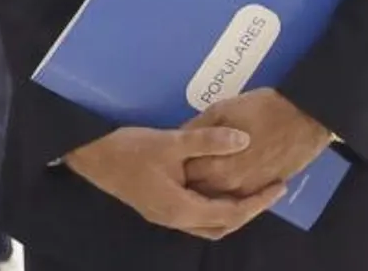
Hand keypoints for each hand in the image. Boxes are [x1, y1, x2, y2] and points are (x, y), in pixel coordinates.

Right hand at [63, 126, 286, 240]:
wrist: (89, 155)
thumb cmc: (127, 149)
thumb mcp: (169, 142)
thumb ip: (207, 142)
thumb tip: (245, 140)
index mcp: (180, 208)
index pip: (230, 213)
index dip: (258, 202)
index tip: (279, 187)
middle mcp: (175, 219)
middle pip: (221, 227)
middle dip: (248, 212)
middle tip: (268, 191)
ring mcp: (165, 216)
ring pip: (207, 224)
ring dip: (230, 211)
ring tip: (249, 190)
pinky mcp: (158, 207)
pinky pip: (195, 215)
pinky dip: (213, 206)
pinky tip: (217, 185)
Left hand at [182, 89, 331, 199]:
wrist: (304, 117)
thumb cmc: (260, 109)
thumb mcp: (220, 110)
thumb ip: (197, 130)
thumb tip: (180, 141)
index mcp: (215, 166)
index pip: (183, 176)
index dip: (174, 167)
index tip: (169, 157)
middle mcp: (229, 186)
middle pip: (198, 191)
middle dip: (187, 180)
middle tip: (180, 164)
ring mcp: (248, 190)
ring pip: (218, 197)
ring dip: (207, 186)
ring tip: (201, 167)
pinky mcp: (263, 189)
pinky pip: (238, 196)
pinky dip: (227, 188)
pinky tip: (221, 173)